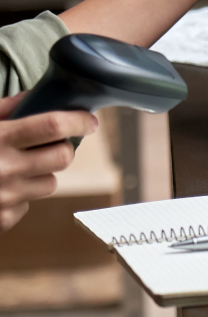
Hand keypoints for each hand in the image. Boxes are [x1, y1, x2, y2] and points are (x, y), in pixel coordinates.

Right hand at [0, 93, 98, 231]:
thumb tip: (37, 96)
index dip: (78, 121)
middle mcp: (3, 169)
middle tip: (52, 144)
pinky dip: (19, 196)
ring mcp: (4, 198)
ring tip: (16, 166)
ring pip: (50, 183)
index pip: (53, 126)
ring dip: (41, 174)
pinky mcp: (1, 220)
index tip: (90, 120)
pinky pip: (27, 205)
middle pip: (62, 158)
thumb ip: (4, 109)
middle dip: (62, 148)